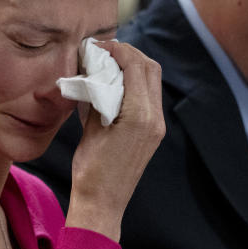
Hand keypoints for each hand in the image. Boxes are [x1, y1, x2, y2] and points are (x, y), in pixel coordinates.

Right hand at [65, 41, 164, 241]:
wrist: (103, 203)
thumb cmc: (91, 171)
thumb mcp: (91, 129)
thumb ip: (99, 97)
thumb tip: (97, 73)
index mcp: (139, 116)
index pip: (136, 67)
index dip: (119, 50)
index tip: (100, 45)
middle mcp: (154, 118)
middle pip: (150, 69)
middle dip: (130, 54)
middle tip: (106, 51)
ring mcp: (156, 126)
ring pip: (152, 82)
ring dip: (134, 67)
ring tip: (110, 64)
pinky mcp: (153, 133)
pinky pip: (149, 98)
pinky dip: (135, 84)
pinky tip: (116, 84)